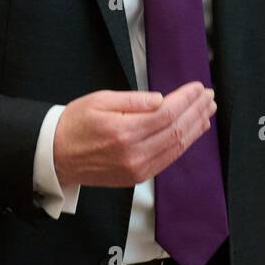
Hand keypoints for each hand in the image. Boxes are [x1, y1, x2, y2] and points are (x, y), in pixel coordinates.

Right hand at [53, 82, 215, 187]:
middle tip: (209, 97)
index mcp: (123, 132)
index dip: (186, 99)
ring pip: (176, 147)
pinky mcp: (137, 177)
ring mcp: (137, 169)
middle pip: (176, 130)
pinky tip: (192, 132)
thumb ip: (133, 100)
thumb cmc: (75, 124)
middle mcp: (133, 154)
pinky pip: (168, 159)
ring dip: (195, 127)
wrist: (55, 156)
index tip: (198, 87)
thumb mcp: (100, 100)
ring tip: (207, 111)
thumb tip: (161, 99)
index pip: (166, 113)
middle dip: (196, 111)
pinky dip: (184, 144)